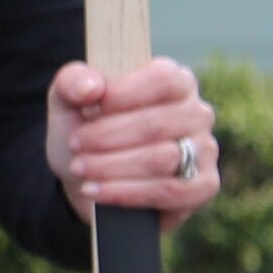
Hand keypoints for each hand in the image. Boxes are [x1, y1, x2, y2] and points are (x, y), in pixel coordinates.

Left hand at [51, 58, 224, 233]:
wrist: (84, 180)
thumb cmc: (85, 132)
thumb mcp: (68, 101)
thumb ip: (73, 82)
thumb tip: (91, 88)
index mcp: (175, 82)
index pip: (163, 80)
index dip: (122, 95)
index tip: (88, 109)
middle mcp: (197, 113)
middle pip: (158, 124)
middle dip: (107, 137)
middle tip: (76, 145)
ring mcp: (204, 150)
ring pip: (162, 159)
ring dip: (111, 166)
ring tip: (80, 168)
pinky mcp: (202, 186)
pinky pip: (169, 191)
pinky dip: (126, 193)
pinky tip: (94, 191)